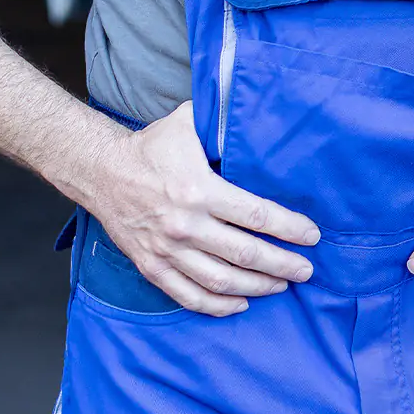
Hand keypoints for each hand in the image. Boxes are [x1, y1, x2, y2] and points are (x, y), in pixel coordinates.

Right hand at [87, 103, 319, 316]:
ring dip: (256, 287)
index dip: (288, 228)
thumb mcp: (189, 123)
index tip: (312, 235)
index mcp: (200, 190)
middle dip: (282, 264)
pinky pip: (187, 295)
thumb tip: (256, 108)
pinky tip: (240, 303)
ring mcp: (167, 250)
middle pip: (244, 253)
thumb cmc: (153, 146)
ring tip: (282, 285)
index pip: (256, 215)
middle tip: (307, 269)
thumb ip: (222, 118)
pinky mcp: (152, 267)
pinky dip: (216, 305)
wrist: (102, 172)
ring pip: (220, 280)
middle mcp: (185, 225)